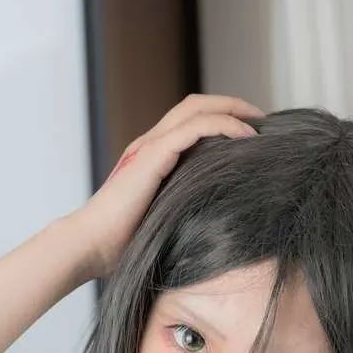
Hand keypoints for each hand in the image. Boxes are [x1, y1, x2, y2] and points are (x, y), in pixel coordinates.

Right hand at [73, 92, 263, 279]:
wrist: (91, 245)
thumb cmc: (121, 247)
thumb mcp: (164, 224)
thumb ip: (183, 213)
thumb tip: (214, 230)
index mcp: (152, 158)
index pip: (189, 123)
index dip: (220, 120)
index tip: (250, 135)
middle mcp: (151, 144)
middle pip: (195, 105)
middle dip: (231, 105)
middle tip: (261, 119)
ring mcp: (151, 145)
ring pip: (197, 107)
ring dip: (232, 109)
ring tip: (259, 121)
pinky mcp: (155, 154)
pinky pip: (197, 127)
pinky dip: (225, 125)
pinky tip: (247, 137)